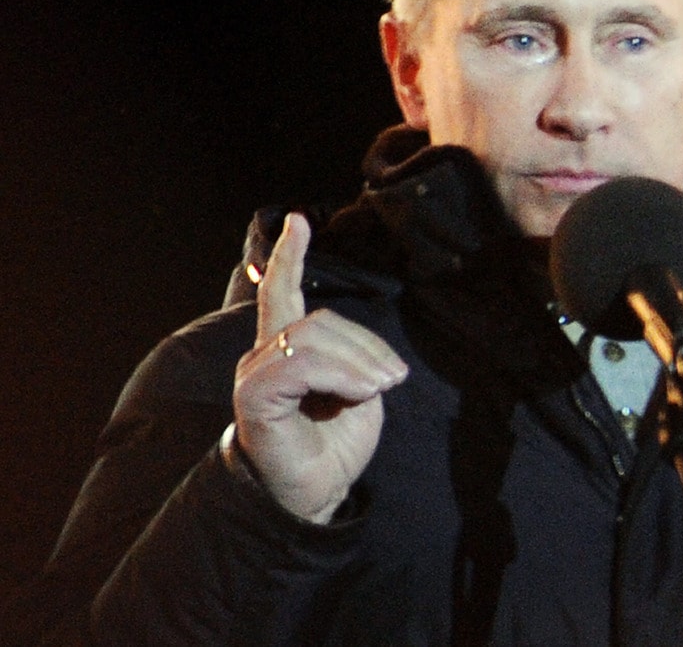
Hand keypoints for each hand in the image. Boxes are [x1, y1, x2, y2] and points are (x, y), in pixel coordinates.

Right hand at [233, 213, 407, 523]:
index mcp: (287, 350)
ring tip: (378, 389)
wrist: (315, 496)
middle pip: (318, 319)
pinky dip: (339, 375)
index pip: (282, 292)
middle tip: (393, 379)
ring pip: (312, 337)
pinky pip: (298, 365)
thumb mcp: (358, 392)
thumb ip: (355, 359)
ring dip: (358, 361)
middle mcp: (264, 357)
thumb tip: (368, 354)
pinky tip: (358, 395)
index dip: (290, 256)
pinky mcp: (255, 398)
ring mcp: (256, 376)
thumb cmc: (335, 445)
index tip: (299, 220)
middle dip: (366, 345)